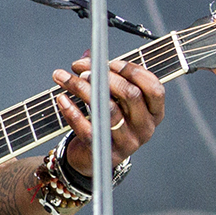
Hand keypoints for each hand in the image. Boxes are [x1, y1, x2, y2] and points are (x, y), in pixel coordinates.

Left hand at [54, 56, 165, 177]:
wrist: (93, 158)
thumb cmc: (107, 122)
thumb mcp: (113, 99)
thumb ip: (104, 76)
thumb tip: (87, 55)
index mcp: (154, 113)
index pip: (154, 88)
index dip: (133, 71)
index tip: (110, 62)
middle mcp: (145, 128)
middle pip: (130, 95)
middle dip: (105, 76)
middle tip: (83, 70)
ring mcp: (128, 143)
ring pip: (108, 109)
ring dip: (83, 89)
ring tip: (66, 79)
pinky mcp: (106, 153)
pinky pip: (89, 129)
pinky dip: (72, 111)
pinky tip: (61, 98)